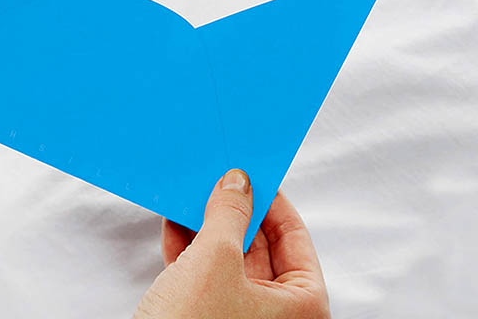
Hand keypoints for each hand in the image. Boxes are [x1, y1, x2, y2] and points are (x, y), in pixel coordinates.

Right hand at [134, 171, 329, 318]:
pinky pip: (204, 276)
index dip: (272, 202)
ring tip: (192, 194)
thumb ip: (229, 214)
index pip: (295, 239)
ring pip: (229, 261)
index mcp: (303, 308)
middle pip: (261, 248)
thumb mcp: (215, 258)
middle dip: (236, 212)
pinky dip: (189, 248)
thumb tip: (238, 184)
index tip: (253, 173)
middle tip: (219, 179)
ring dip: (208, 226)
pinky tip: (174, 222)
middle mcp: (276, 317)